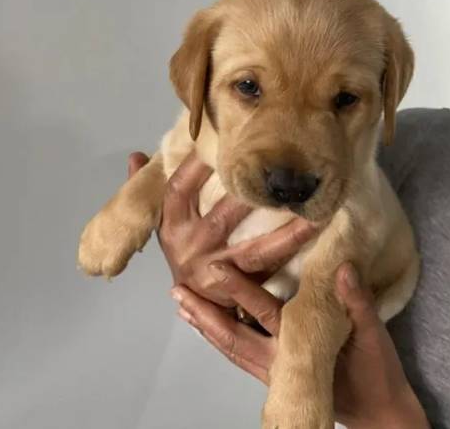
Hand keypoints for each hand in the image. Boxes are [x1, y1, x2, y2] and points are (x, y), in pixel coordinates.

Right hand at [127, 151, 316, 306]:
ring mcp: (217, 273)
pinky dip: (293, 251)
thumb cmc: (184, 252)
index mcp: (171, 227)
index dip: (196, 166)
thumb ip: (149, 190)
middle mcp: (191, 250)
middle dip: (251, 194)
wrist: (194, 305)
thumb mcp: (163, 222)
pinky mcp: (240, 291)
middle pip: (223, 216)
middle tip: (280, 169)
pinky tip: (315, 233)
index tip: (218, 143)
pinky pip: (271, 270)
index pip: (180, 190)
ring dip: (288, 231)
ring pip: (257, 250)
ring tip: (313, 209)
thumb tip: (135, 156)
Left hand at [169, 261, 429, 428]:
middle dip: (205, 313)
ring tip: (181, 306)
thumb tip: (344, 267)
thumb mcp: (373, 337)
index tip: (216, 268)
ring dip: (205, 327)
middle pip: (234, 333)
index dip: (239, 289)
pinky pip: (239, 356)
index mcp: (299, 345)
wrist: (380, 414)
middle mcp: (278, 359)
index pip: (263, 310)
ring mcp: (273, 370)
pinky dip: (220, 340)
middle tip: (178, 290)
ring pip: (231, 348)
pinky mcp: (275, 375)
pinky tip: (206, 327)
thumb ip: (357, 302)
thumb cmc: (376, 373)